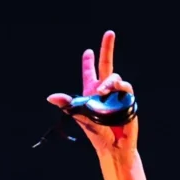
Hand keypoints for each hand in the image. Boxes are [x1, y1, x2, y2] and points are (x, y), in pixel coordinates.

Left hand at [46, 29, 144, 179]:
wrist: (114, 147)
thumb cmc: (98, 134)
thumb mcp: (81, 116)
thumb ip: (68, 104)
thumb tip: (50, 97)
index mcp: (92, 93)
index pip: (90, 74)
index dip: (88, 63)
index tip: (88, 51)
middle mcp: (105, 91)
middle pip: (107, 65)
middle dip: (107, 48)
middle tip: (109, 32)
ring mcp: (117, 94)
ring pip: (115, 77)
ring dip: (108, 82)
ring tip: (104, 91)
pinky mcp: (128, 99)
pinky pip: (125, 87)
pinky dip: (119, 87)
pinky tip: (113, 91)